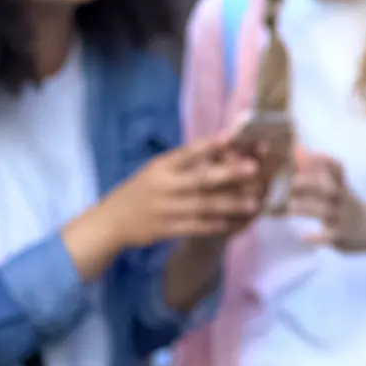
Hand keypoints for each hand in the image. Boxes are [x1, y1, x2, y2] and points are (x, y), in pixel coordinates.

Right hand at [99, 139, 262, 248]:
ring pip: (202, 206)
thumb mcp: (156, 169)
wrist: (112, 221)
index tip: (233, 135)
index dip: (210, 144)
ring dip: (229, 204)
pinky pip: (195, 227)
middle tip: (253, 168)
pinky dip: (214, 225)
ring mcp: (165, 209)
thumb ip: (183, 162)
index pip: (188, 152)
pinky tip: (233, 223)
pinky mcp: (166, 230)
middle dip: (228, 173)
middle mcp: (164, 186)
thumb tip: (218, 147)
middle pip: (200, 179)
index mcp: (161, 166)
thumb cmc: (141, 189)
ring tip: (253, 202)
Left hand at [286, 150, 365, 250]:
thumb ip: (315, 168)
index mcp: (342, 187)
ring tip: (291, 208)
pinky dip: (317, 237)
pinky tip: (304, 237)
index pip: (337, 169)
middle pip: (329, 188)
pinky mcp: (342, 237)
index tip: (310, 155)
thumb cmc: (347, 205)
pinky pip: (330, 236)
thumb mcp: (337, 187)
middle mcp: (344, 200)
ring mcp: (344, 219)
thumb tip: (297, 147)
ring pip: (326, 212)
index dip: (324, 161)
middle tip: (293, 183)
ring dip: (306, 208)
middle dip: (310, 183)